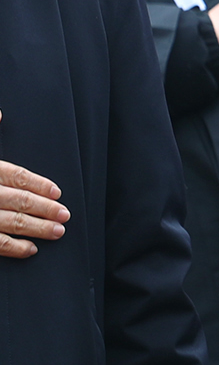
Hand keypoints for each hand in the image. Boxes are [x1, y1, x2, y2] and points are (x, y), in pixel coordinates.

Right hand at [0, 111, 67, 257]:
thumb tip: (0, 115)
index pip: (16, 175)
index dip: (39, 184)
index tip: (56, 191)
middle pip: (18, 200)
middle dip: (45, 208)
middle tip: (65, 214)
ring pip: (10, 223)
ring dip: (37, 228)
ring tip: (57, 231)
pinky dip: (14, 248)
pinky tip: (30, 249)